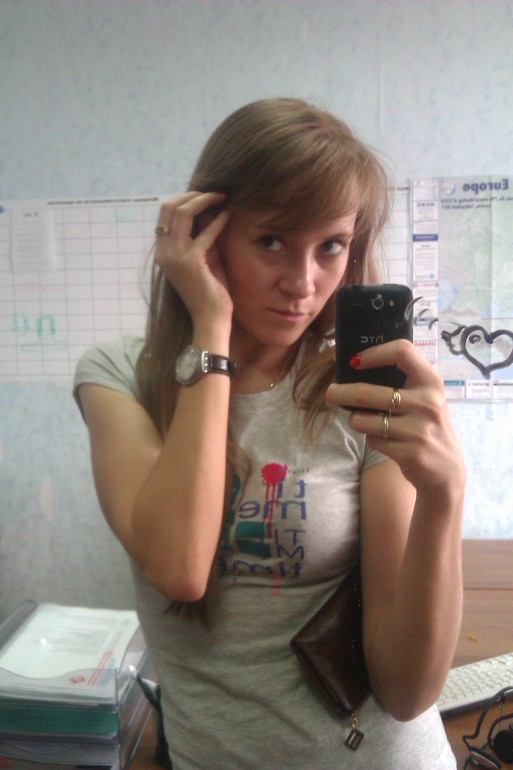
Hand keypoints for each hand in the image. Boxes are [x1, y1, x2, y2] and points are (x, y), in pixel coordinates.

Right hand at [154, 192, 232, 328]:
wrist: (210, 318)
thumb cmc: (210, 291)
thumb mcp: (204, 258)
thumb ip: (202, 236)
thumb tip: (209, 212)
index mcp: (162, 251)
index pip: (165, 214)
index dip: (184, 199)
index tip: (205, 195)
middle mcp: (163, 252)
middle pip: (169, 207)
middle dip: (192, 194)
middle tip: (214, 192)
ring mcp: (174, 256)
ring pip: (182, 212)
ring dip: (204, 200)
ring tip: (221, 196)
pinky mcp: (190, 261)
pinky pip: (205, 232)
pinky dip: (218, 220)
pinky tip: (229, 215)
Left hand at [325, 340, 464, 496]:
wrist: (447, 469)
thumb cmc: (428, 425)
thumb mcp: (426, 397)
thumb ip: (404, 381)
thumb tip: (357, 367)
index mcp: (431, 382)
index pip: (403, 352)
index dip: (374, 353)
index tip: (355, 362)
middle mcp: (428, 402)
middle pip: (368, 392)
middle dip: (342, 393)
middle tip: (330, 393)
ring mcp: (419, 429)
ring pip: (364, 420)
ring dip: (356, 420)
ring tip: (363, 421)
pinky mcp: (409, 453)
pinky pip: (372, 440)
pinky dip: (371, 439)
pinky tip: (384, 440)